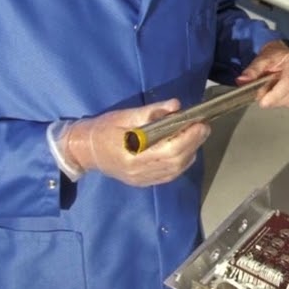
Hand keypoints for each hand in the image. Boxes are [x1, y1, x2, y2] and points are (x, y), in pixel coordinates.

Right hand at [60, 101, 207, 186]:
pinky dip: (181, 164)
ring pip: (174, 170)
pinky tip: (185, 151)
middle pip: (176, 161)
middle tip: (204, 127)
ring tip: (196, 136)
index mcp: (133, 154)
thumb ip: (151, 112)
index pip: (169, 149)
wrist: (84, 150)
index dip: (188, 137)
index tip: (200, 123)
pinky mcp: (142, 182)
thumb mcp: (124, 115)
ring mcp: (141, 179)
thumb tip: (176, 106)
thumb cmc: (103, 129)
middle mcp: (139, 171)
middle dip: (194, 143)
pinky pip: (168, 176)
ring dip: (190, 153)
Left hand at [236, 41, 288, 108]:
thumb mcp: (262, 59)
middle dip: (276, 100)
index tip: (264, 101)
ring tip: (275, 94)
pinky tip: (284, 95)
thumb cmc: (276, 57)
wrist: (286, 56)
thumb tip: (242, 80)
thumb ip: (252, 71)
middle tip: (265, 98)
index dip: (275, 95)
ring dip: (283, 102)